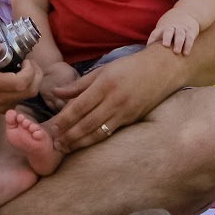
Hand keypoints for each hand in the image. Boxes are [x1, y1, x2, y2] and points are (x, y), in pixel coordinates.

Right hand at [0, 34, 39, 111]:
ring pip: (28, 96)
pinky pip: (22, 99)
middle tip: (28, 63)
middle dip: (35, 75)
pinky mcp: (2, 109)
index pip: (21, 83)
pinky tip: (17, 77)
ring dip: (31, 81)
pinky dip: (26, 88)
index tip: (25, 60)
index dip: (30, 71)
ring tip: (23, 68)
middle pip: (29, 91)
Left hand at [46, 45, 178, 153]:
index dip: (65, 119)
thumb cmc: (130, 67)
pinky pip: (110, 132)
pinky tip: (85, 144)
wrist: (162, 70)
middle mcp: (114, 101)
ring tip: (66, 148)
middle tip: (55, 144)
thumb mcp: (103, 70)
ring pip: (99, 132)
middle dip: (69, 135)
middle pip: (87, 123)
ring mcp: (125, 112)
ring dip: (80, 142)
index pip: (79, 106)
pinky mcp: (132, 120)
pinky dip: (96, 139)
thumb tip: (56, 92)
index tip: (52, 127)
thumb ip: (79, 84)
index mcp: (105, 85)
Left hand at [147, 9, 199, 54]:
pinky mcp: (190, 31)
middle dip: (167, 38)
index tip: (149, 47)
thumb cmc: (170, 26)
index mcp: (163, 27)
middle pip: (168, 31)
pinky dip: (188, 46)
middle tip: (165, 45)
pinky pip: (189, 38)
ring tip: (176, 52)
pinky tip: (186, 53)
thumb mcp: (163, 28)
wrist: (187, 13)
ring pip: (180, 35)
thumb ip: (157, 39)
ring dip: (178, 43)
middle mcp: (172, 27)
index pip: (155, 33)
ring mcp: (181, 29)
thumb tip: (147, 54)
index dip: (152, 39)